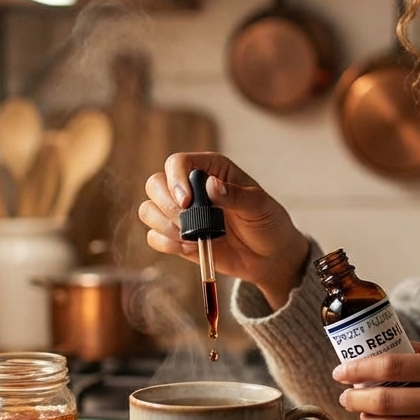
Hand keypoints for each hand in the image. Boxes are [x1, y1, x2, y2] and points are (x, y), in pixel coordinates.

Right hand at [139, 152, 309, 309]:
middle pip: (155, 184)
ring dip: (163, 224)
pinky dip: (165, 243)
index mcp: (211, 170)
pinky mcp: (179, 238)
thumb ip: (237, 195)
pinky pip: (154, 237)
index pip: (178, 163)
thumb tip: (212, 185)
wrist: (271, 256)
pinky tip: (188, 247)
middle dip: (166, 204)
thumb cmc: (268, 223)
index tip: (187, 202)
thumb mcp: (260, 206)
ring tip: (191, 237)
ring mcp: (183, 214)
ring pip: (148, 209)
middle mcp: (191, 188)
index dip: (176, 179)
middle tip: (188, 222)